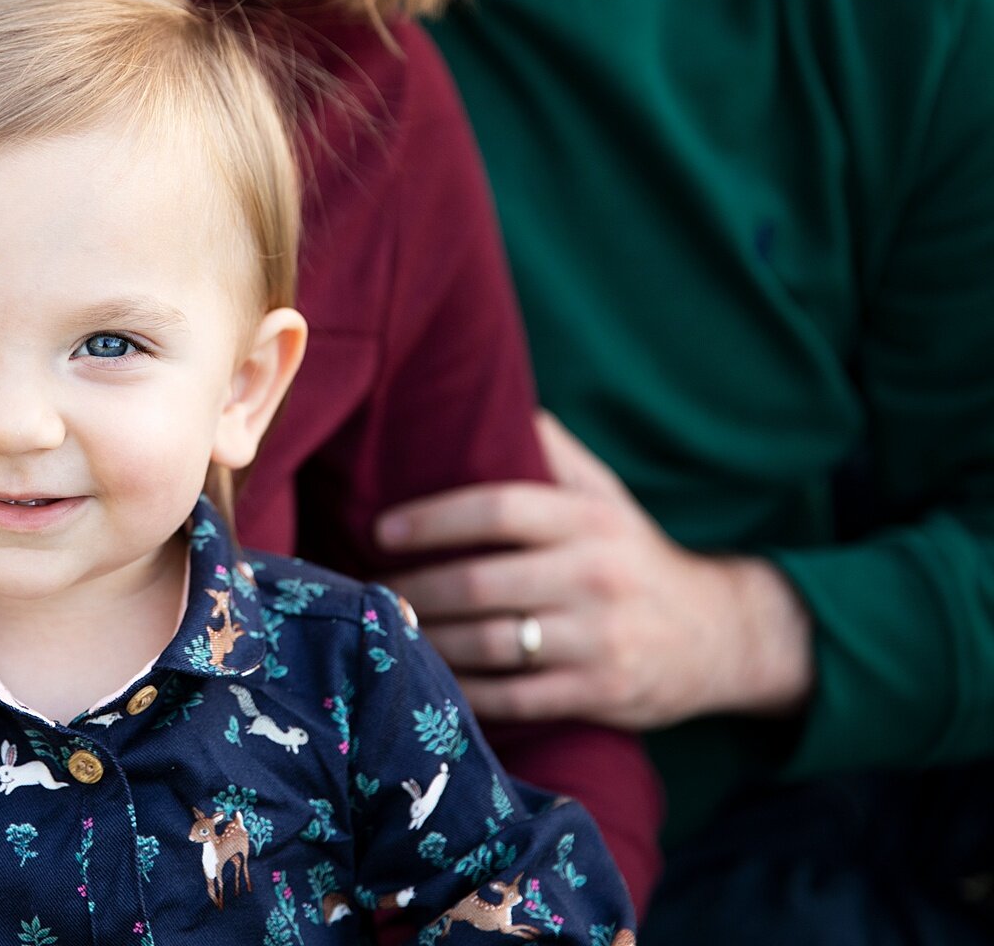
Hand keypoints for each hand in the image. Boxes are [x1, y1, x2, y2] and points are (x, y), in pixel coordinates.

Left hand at [375, 411, 812, 729]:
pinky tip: (427, 679)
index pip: (497, 509)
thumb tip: (489, 391)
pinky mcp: (601, 692)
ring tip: (389, 632)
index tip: (380, 530)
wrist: (721, 634)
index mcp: (588, 520)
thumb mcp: (604, 495)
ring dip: (428, 640)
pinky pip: (513, 697)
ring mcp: (601, 639)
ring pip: (490, 643)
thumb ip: (550, 451)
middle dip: (415, 589)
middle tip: (368, 591)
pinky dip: (463, 691)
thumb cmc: (632, 554)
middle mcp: (596, 575)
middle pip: (481, 583)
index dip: (432, 519)